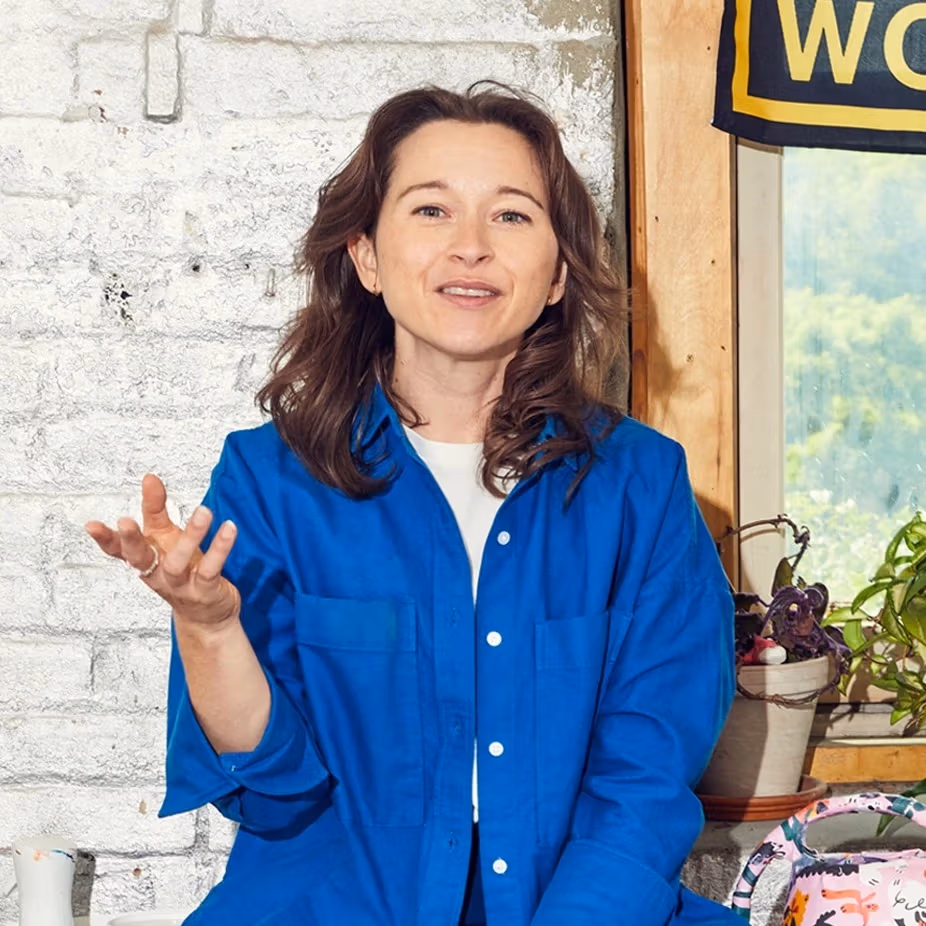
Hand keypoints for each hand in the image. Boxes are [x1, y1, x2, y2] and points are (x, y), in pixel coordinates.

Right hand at [85, 473, 240, 629]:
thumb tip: (149, 477)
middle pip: (139, 560)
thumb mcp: (165, 538)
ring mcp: (180, 585)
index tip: (91, 525)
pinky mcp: (205, 591)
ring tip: (204, 510)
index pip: (119, 550)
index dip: (104, 540)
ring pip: (176, 563)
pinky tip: (229, 528)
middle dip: (131, 541)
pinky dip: (220, 549)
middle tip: (125, 521)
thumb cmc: (183, 570)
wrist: (207, 615)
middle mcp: (158, 574)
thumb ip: (156, 509)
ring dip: (190, 536)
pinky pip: (211, 569)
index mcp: (146, 560)